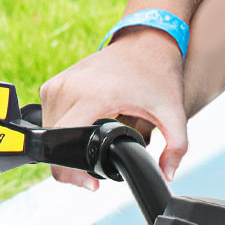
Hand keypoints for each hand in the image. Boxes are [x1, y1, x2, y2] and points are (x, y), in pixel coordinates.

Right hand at [38, 27, 187, 187]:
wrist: (146, 42)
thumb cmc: (157, 74)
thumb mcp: (173, 113)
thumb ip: (176, 147)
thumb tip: (167, 175)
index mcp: (93, 96)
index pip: (63, 145)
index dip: (72, 173)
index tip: (91, 183)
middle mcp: (69, 88)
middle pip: (55, 144)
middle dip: (72, 163)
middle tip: (95, 167)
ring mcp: (57, 84)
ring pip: (49, 132)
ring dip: (65, 146)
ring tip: (91, 147)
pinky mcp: (53, 84)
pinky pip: (48, 117)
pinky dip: (61, 129)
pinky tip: (83, 129)